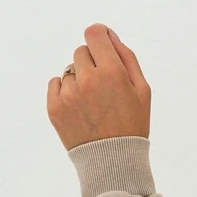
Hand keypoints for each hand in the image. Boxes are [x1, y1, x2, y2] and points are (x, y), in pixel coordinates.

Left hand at [46, 24, 150, 150]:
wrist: (112, 162)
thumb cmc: (131, 125)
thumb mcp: (142, 90)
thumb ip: (127, 57)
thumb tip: (109, 35)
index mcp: (112, 73)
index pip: (95, 33)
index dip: (99, 36)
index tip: (102, 46)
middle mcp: (88, 80)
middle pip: (81, 51)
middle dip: (92, 64)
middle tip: (102, 88)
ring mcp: (69, 94)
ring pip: (69, 70)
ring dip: (79, 80)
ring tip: (92, 104)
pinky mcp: (54, 107)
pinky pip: (55, 84)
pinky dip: (65, 92)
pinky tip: (79, 108)